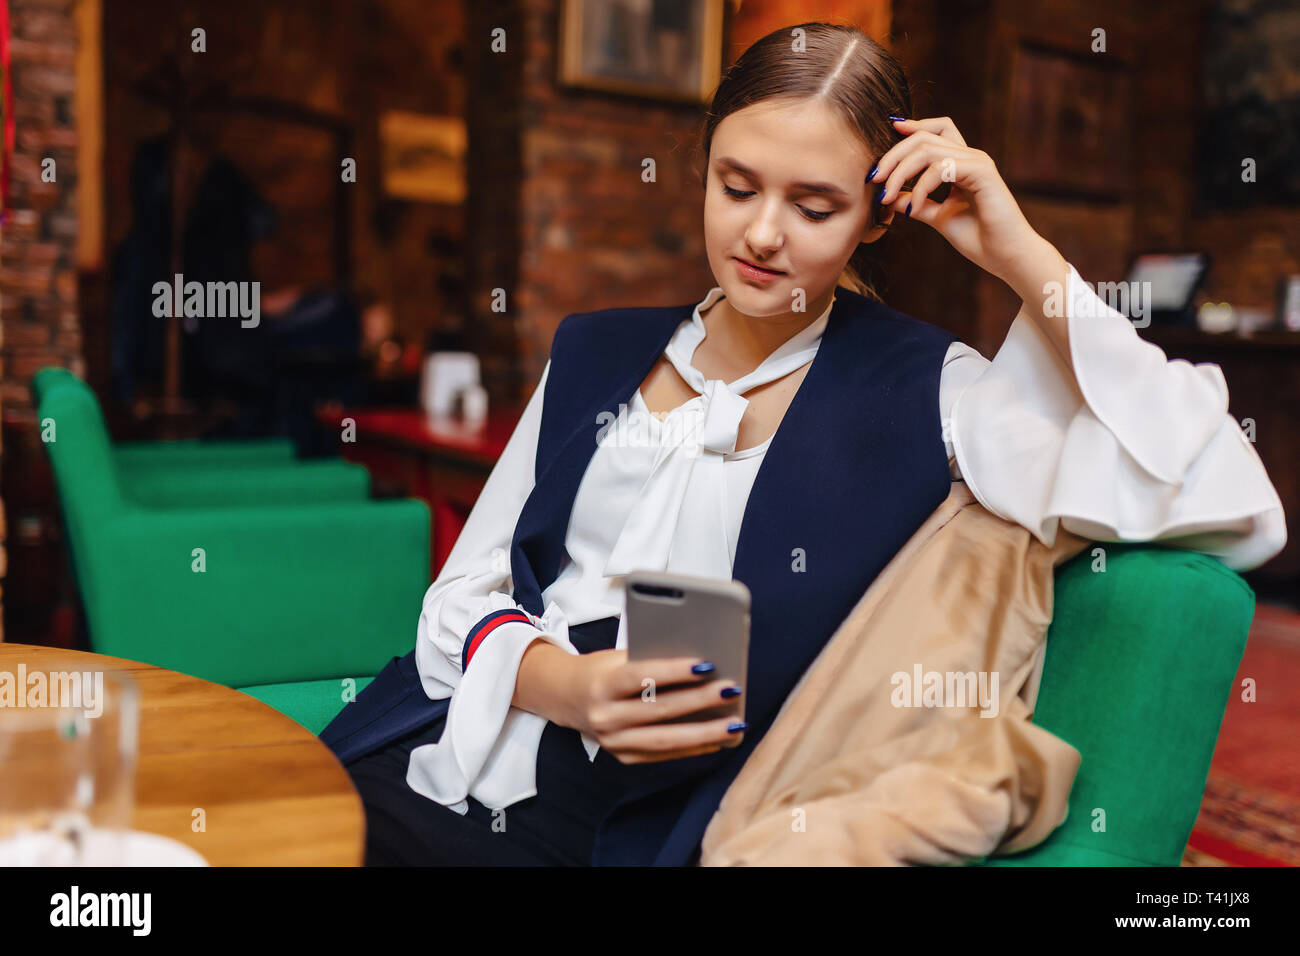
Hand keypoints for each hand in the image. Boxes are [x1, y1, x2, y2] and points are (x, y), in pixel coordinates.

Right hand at [566, 649, 745, 763]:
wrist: (567, 697)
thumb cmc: (604, 670)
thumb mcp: (618, 657)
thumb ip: (651, 660)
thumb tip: (701, 664)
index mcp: (602, 685)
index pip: (641, 677)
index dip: (674, 671)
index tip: (707, 664)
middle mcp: (604, 717)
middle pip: (658, 710)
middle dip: (700, 701)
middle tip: (732, 690)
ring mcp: (613, 742)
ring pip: (665, 740)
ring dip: (705, 734)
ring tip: (735, 724)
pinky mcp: (623, 757)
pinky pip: (664, 754)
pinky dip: (693, 747)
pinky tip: (718, 739)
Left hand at [869, 116, 1042, 288]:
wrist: (1006, 256)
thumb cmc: (980, 239)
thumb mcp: (938, 217)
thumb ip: (916, 202)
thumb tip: (890, 196)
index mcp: (963, 163)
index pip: (937, 130)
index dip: (912, 127)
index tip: (888, 133)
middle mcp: (971, 157)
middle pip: (924, 137)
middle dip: (893, 155)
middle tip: (874, 179)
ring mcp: (978, 162)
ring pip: (928, 149)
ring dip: (900, 172)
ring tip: (886, 196)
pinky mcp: (982, 173)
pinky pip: (942, 167)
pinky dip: (920, 186)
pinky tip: (914, 208)